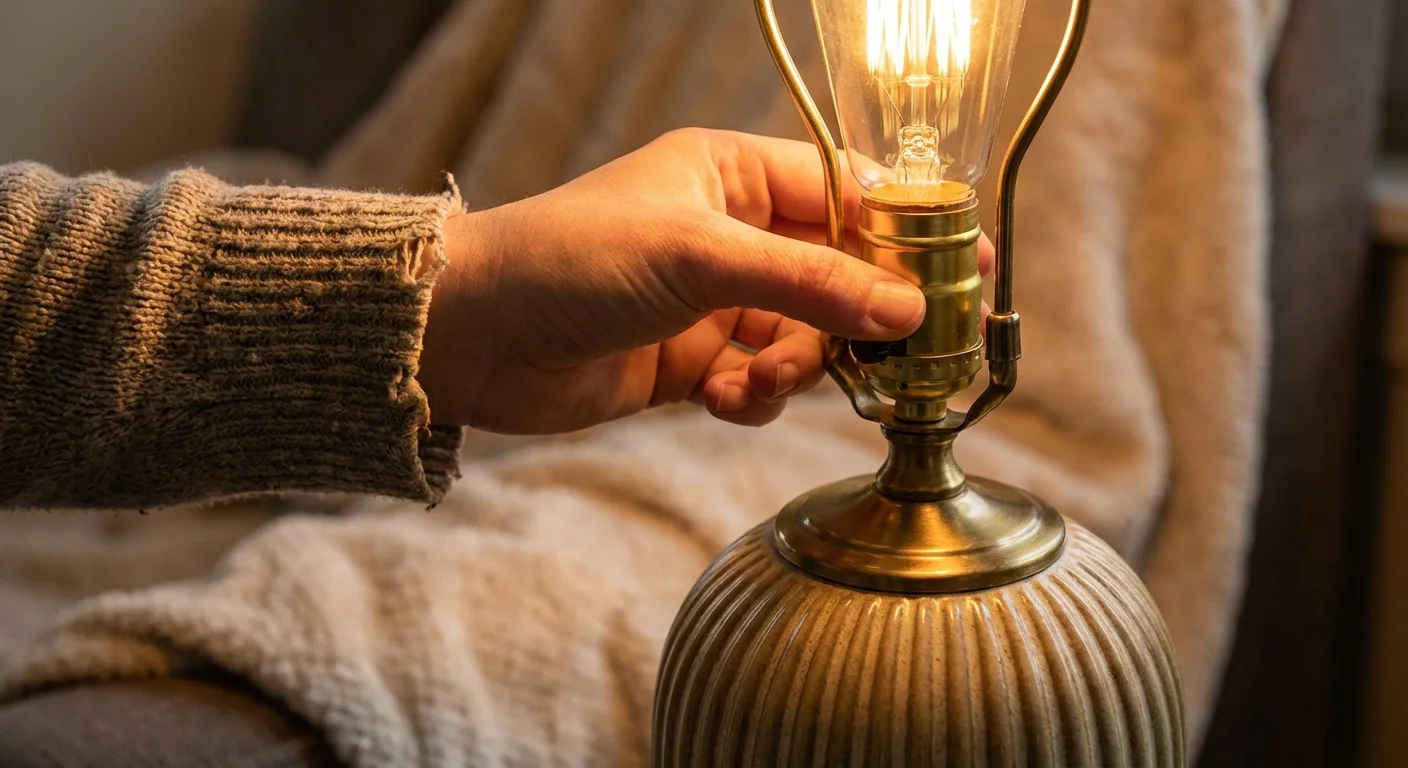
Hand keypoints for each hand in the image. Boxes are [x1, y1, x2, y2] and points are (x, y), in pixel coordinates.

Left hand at [419, 128, 993, 434]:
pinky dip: (756, 397)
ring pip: (805, 337)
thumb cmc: (570, 260)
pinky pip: (761, 382)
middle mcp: (728, 233)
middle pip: (837, 275)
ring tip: (756, 379)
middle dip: (856, 318)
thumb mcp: (698, 256)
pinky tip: (723, 401)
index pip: (846, 194)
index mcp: (730, 175)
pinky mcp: (691, 362)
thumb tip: (905, 310)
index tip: (965, 271)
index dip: (907, 233)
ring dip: (797, 367)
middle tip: (897, 357)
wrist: (475, 338)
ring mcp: (712, 301)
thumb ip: (809, 282)